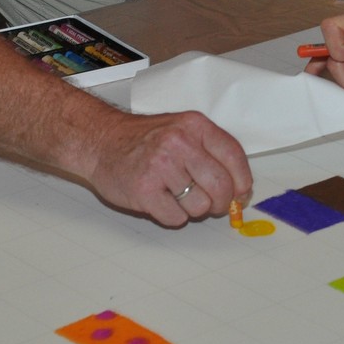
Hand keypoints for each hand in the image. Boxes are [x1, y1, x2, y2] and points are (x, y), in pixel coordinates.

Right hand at [82, 109, 251, 227]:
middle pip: (221, 186)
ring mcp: (161, 166)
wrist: (101, 141)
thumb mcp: (182, 130)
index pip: (233, 156)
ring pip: (199, 206)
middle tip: (211, 204)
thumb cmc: (145, 140)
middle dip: (220, 202)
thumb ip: (211, 152)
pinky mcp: (144, 189)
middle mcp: (180, 142)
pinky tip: (160, 200)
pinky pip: (175, 218)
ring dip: (192, 209)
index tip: (241, 194)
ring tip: (175, 195)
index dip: (242, 181)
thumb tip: (239, 188)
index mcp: (194, 125)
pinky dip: (171, 216)